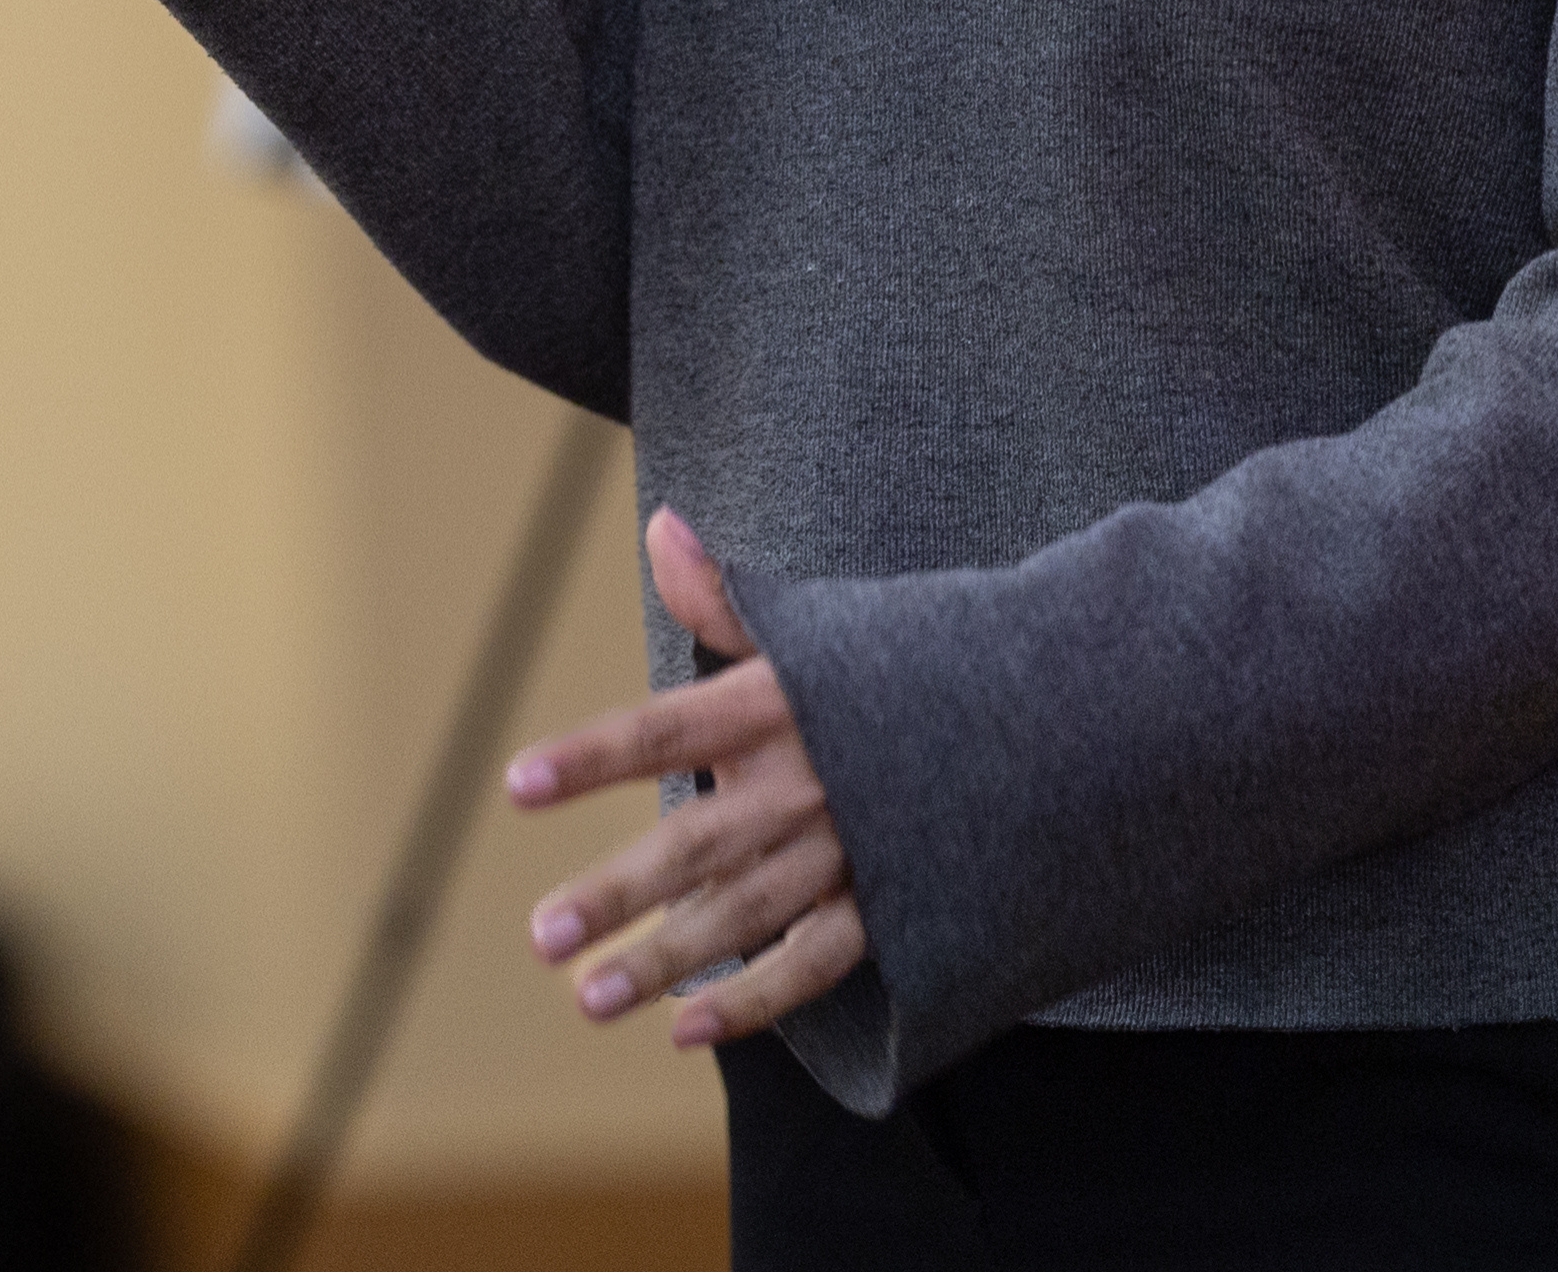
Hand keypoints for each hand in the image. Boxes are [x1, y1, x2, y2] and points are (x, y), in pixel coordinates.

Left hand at [506, 510, 866, 1051]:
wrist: (1039, 717)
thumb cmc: (901, 668)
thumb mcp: (818, 628)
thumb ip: (726, 598)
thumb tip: (661, 526)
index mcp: (780, 706)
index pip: (667, 730)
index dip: (593, 757)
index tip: (518, 785)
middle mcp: (808, 782)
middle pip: (699, 843)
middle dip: (619, 891)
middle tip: (542, 936)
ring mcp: (849, 850)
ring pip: (746, 914)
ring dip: (667, 961)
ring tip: (587, 998)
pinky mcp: (889, 906)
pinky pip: (817, 964)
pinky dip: (756, 1001)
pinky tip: (686, 1030)